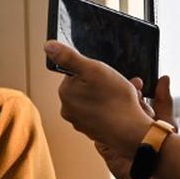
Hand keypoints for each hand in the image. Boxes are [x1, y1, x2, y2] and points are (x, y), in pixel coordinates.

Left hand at [47, 42, 153, 156]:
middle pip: (87, 87)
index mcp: (65, 93)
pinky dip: (113, 108)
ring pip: (97, 100)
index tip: (105, 74)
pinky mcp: (94, 131)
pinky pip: (103, 113)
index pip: (76, 73)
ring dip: (111, 95)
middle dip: (104, 83)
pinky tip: (123, 108)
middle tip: (118, 84)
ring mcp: (81, 122)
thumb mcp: (93, 69)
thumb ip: (69, 57)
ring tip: (124, 96)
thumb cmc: (114, 100)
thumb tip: (48, 46)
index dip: (93, 70)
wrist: (131, 132)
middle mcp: (68, 109)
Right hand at [99, 76, 174, 178]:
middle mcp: (121, 122)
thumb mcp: (165, 122)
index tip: (138, 81)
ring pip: (104, 113)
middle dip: (119, 93)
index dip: (132, 87)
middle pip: (115, 102)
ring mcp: (109, 132)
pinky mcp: (101, 143)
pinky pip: (94, 129)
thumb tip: (164, 78)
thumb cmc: (160, 153)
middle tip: (127, 87)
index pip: (130, 96)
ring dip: (108, 104)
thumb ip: (164, 100)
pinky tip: (101, 111)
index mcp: (135, 115)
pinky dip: (97, 120)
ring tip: (116, 97)